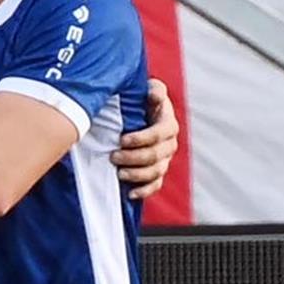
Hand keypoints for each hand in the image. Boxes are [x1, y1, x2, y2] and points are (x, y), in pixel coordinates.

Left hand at [111, 78, 179, 198]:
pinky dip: (144, 191)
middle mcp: (169, 143)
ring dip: (137, 175)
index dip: (141, 138)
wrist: (137, 112)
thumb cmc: (140, 100)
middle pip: (156, 155)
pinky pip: (155, 185)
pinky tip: (131, 193)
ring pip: (156, 172)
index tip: (122, 139)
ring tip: (119, 173)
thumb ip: (154, 90)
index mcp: (168, 124)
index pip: (159, 134)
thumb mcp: (147, 90)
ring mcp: (164, 159)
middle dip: (134, 158)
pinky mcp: (157, 171)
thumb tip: (153, 94)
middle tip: (114, 156)